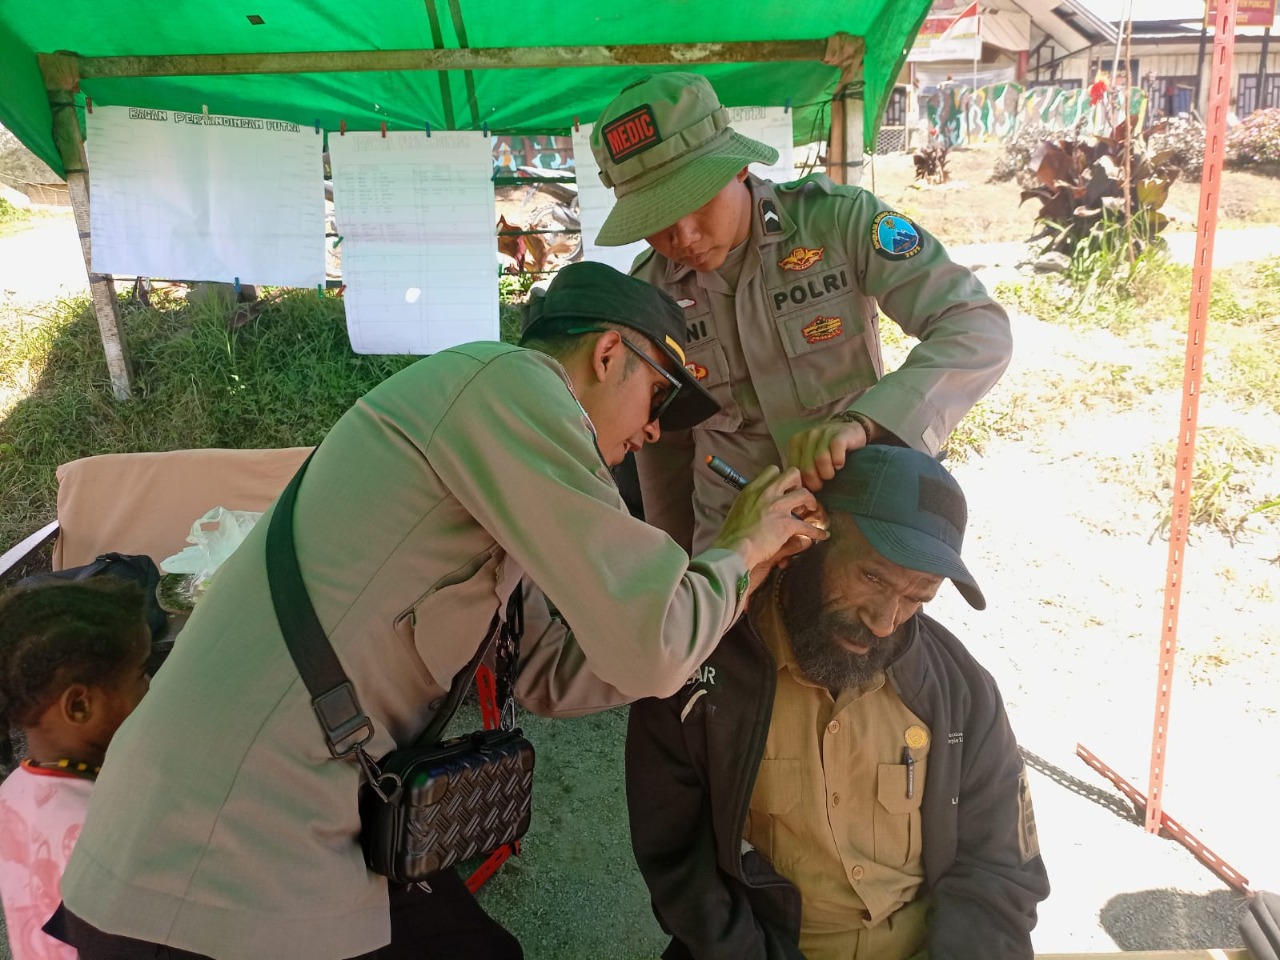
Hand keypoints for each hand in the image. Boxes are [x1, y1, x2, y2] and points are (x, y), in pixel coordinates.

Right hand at [711, 466, 826, 587]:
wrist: (734, 549)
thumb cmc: (732, 534)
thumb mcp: (738, 510)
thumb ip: (750, 503)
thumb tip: (756, 506)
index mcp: (753, 489)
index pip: (772, 471)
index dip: (781, 479)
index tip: (784, 489)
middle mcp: (767, 493)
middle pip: (792, 474)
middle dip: (799, 483)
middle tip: (799, 495)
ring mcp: (778, 507)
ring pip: (804, 493)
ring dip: (811, 501)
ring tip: (813, 509)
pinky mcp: (787, 524)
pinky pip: (808, 526)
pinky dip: (817, 532)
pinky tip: (822, 535)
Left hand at [786, 421, 867, 490]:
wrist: (849, 430)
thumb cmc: (827, 449)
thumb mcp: (810, 457)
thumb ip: (801, 471)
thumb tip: (795, 496)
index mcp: (796, 443)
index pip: (793, 471)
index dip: (802, 485)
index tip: (811, 490)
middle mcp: (807, 437)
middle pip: (806, 469)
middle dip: (816, 483)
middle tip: (823, 484)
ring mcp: (823, 434)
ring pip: (821, 461)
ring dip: (828, 473)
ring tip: (832, 474)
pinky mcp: (839, 435)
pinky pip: (836, 452)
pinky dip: (838, 462)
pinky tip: (840, 465)